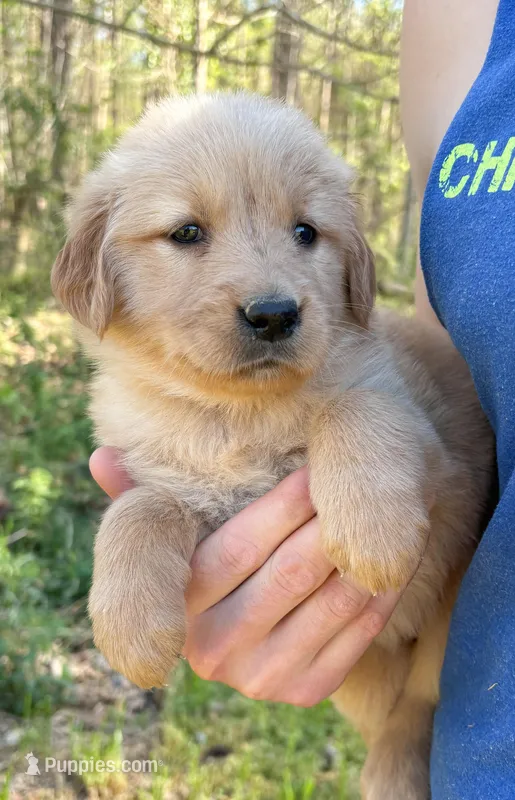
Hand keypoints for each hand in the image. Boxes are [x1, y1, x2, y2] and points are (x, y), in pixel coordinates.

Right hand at [90, 447, 404, 704]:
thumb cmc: (219, 558)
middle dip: (327, 522)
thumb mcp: (178, 530)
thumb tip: (102, 458)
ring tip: (381, 511)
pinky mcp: (305, 692)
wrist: (259, 631)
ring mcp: (260, 679)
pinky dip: (378, 591)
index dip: (281, 505)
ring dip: (359, 552)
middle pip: (289, 574)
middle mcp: (212, 651)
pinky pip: (356, 633)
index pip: (239, 548)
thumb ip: (140, 498)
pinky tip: (388, 557)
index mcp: (180, 607)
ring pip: (328, 601)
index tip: (313, 472)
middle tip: (354, 484)